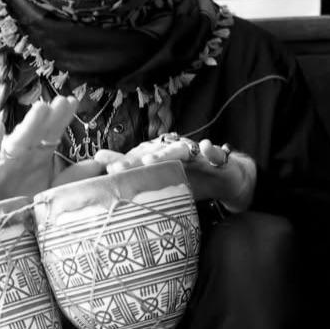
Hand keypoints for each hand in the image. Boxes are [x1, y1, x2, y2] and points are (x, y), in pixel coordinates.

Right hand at [0, 97, 81, 213]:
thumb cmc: (20, 203)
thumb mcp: (52, 190)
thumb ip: (73, 176)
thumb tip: (99, 162)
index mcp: (38, 157)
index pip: (52, 133)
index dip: (62, 118)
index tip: (73, 101)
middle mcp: (22, 155)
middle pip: (38, 133)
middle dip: (49, 117)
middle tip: (61, 101)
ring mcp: (3, 162)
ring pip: (18, 141)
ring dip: (29, 124)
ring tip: (41, 108)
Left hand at [92, 135, 256, 212]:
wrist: (226, 177)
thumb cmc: (192, 179)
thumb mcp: (166, 181)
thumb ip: (139, 174)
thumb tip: (104, 169)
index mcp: (164, 159)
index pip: (140, 159)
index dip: (123, 162)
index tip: (103, 166)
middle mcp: (177, 153)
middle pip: (155, 153)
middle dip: (136, 159)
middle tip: (118, 167)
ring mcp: (197, 156)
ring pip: (182, 150)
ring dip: (167, 153)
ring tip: (151, 159)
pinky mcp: (218, 160)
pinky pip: (216, 154)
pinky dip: (212, 150)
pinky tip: (207, 147)